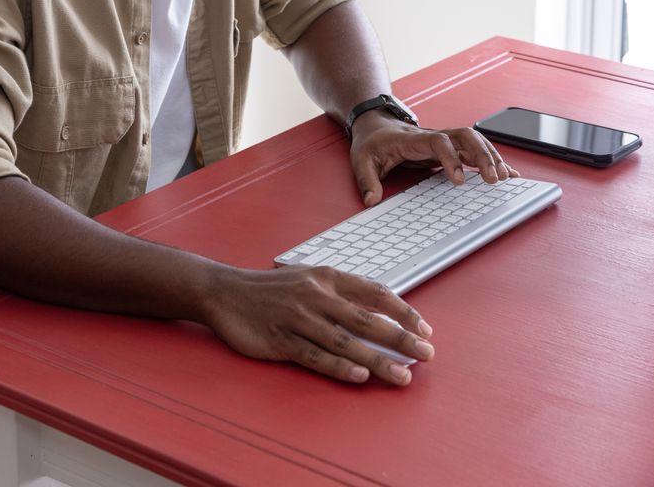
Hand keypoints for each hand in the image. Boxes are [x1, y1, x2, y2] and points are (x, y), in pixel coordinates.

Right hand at [204, 263, 433, 384]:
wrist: (227, 292)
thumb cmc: (273, 287)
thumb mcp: (309, 276)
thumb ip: (340, 289)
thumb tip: (378, 306)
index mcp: (327, 277)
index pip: (374, 292)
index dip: (402, 310)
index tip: (424, 328)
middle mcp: (317, 295)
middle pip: (366, 319)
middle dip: (400, 338)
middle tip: (426, 354)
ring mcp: (300, 319)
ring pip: (346, 343)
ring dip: (377, 362)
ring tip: (402, 376)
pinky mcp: (283, 341)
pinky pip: (317, 357)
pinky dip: (340, 368)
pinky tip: (360, 378)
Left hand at [350, 115, 519, 205]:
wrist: (376, 125)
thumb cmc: (371, 142)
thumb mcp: (361, 160)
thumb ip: (366, 180)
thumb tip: (371, 201)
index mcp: (414, 139)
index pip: (438, 141)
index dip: (451, 158)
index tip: (458, 180)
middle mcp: (434, 136)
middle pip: (465, 136)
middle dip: (482, 155)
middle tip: (493, 179)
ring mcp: (444, 141)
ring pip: (474, 141)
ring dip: (491, 157)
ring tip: (505, 178)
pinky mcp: (450, 149)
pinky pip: (475, 151)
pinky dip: (492, 160)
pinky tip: (507, 174)